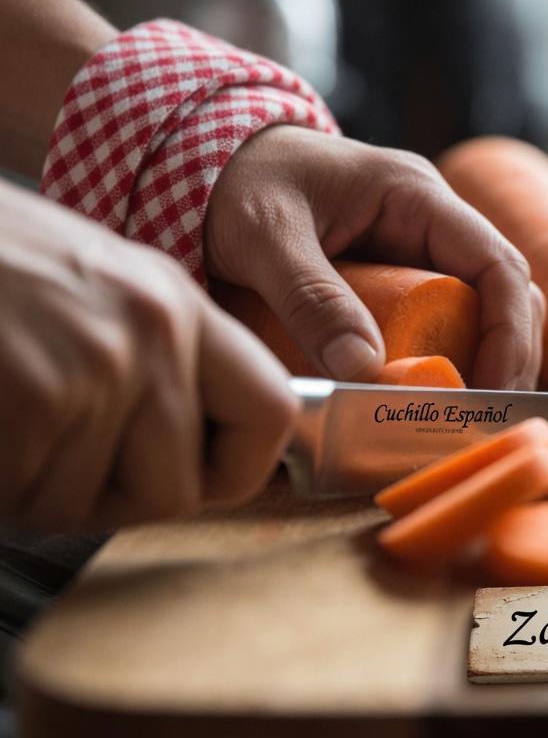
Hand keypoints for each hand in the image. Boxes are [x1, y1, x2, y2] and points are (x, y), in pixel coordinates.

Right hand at [0, 181, 296, 532]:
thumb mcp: (92, 287)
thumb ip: (151, 355)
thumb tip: (194, 444)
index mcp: (174, 303)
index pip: (273, 411)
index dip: (240, 467)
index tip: (202, 477)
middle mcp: (150, 332)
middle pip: (179, 488)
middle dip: (110, 499)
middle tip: (52, 461)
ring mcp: (95, 367)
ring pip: (89, 507)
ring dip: (35, 491)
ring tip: (6, 420)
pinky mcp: (37, 400)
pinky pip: (29, 499)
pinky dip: (0, 485)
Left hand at [204, 126, 542, 389]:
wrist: (207, 155)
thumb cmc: (236, 180)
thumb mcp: (265, 236)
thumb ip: (311, 298)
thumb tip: (364, 370)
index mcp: (417, 195)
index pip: (499, 264)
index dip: (508, 332)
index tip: (488, 389)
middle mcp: (433, 221)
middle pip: (505, 293)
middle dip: (506, 358)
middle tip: (479, 418)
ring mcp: (420, 248)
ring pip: (483, 309)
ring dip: (484, 362)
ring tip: (461, 417)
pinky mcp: (400, 276)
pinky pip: (445, 319)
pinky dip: (450, 359)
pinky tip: (431, 396)